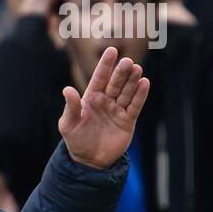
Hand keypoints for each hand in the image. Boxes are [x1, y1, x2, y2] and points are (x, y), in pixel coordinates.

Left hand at [60, 46, 149, 170]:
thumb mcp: (68, 125)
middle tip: (128, 62)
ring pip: (127, 91)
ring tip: (137, 70)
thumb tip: (67, 90)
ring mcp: (118, 109)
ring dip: (133, 80)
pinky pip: (135, 105)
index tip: (111, 51)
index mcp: (91, 97)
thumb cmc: (76, 140)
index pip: (99, 77)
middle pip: (116, 82)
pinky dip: (140, 95)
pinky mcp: (128, 120)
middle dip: (122, 72)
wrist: (89, 161)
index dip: (105, 65)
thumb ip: (70, 107)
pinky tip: (145, 83)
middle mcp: (106, 100)